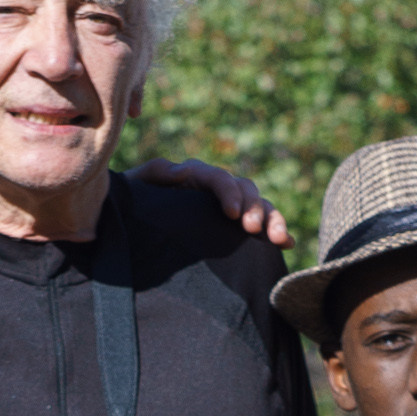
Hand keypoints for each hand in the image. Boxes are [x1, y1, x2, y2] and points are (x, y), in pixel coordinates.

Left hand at [129, 155, 291, 247]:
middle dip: (253, 207)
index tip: (231, 213)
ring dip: (270, 219)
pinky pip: (259, 224)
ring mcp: (226, 206)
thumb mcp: (136, 186)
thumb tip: (180, 171)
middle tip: (253, 228)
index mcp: (192, 176)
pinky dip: (274, 230)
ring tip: (277, 239)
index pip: (217, 177)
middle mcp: (214, 188)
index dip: (227, 191)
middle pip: (244, 189)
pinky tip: (286, 243)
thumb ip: (156, 174)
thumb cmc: (132, 203)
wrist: (130, 223)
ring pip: (257, 205)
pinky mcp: (232, 225)